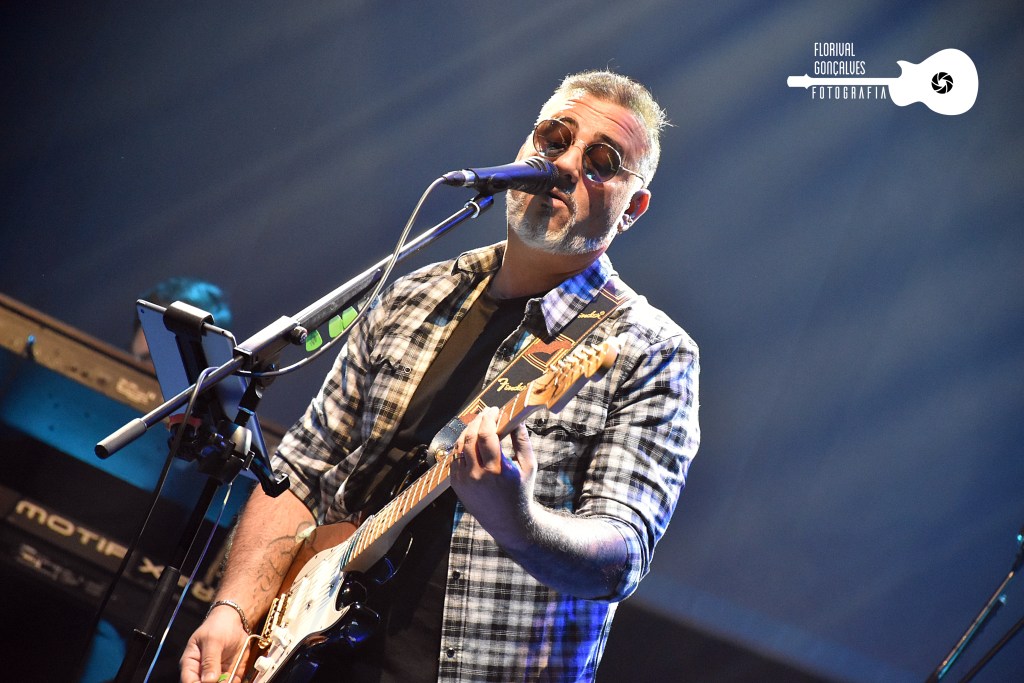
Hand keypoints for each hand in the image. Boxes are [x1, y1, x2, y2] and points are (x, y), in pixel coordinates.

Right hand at [179, 606, 249, 682]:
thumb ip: (210, 660)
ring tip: (231, 679)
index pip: (189, 681)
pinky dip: (234, 682)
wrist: (235, 620)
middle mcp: (202, 671)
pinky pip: (231, 682)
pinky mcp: (229, 672)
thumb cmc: (217, 626)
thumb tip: (208, 680)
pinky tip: (236, 678)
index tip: (210, 682)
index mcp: (191, 663)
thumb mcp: (213, 640)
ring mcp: (216, 673)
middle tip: (224, 680)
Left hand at [449, 406, 537, 549]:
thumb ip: (522, 441)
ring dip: (468, 431)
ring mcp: (464, 481)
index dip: (489, 418)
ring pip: (459, 446)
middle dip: (477, 421)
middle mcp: (477, 476)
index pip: (486, 436)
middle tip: (486, 413)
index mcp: (497, 470)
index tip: (494, 410)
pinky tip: (470, 440)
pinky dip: (461, 446)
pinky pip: (454, 458)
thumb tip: (517, 418)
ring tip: (478, 424)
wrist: (507, 521)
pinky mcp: (456, 485)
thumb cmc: (521, 491)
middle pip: (470, 438)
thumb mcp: (529, 466)